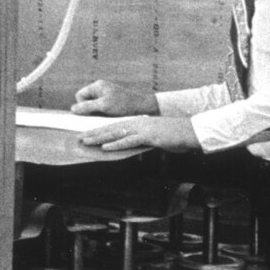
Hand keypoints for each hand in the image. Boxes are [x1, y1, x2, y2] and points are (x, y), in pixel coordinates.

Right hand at [71, 78, 159, 116]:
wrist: (143, 106)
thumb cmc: (124, 104)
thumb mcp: (104, 106)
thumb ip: (87, 107)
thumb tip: (73, 109)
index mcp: (97, 85)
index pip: (79, 95)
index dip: (82, 105)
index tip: (91, 112)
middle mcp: (100, 88)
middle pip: (85, 100)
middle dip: (90, 109)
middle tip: (99, 114)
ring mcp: (105, 94)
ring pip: (92, 105)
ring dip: (97, 112)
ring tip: (107, 115)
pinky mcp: (111, 100)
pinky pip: (100, 107)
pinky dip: (103, 112)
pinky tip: (110, 115)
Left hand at [78, 115, 201, 152]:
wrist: (191, 130)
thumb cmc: (175, 135)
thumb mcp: (155, 137)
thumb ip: (143, 140)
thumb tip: (134, 145)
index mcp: (138, 123)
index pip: (114, 126)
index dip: (100, 129)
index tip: (87, 133)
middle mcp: (137, 123)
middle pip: (111, 128)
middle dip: (94, 133)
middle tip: (78, 137)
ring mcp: (143, 129)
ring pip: (116, 133)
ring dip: (99, 138)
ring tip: (85, 140)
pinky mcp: (149, 137)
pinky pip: (130, 141)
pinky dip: (116, 144)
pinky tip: (105, 146)